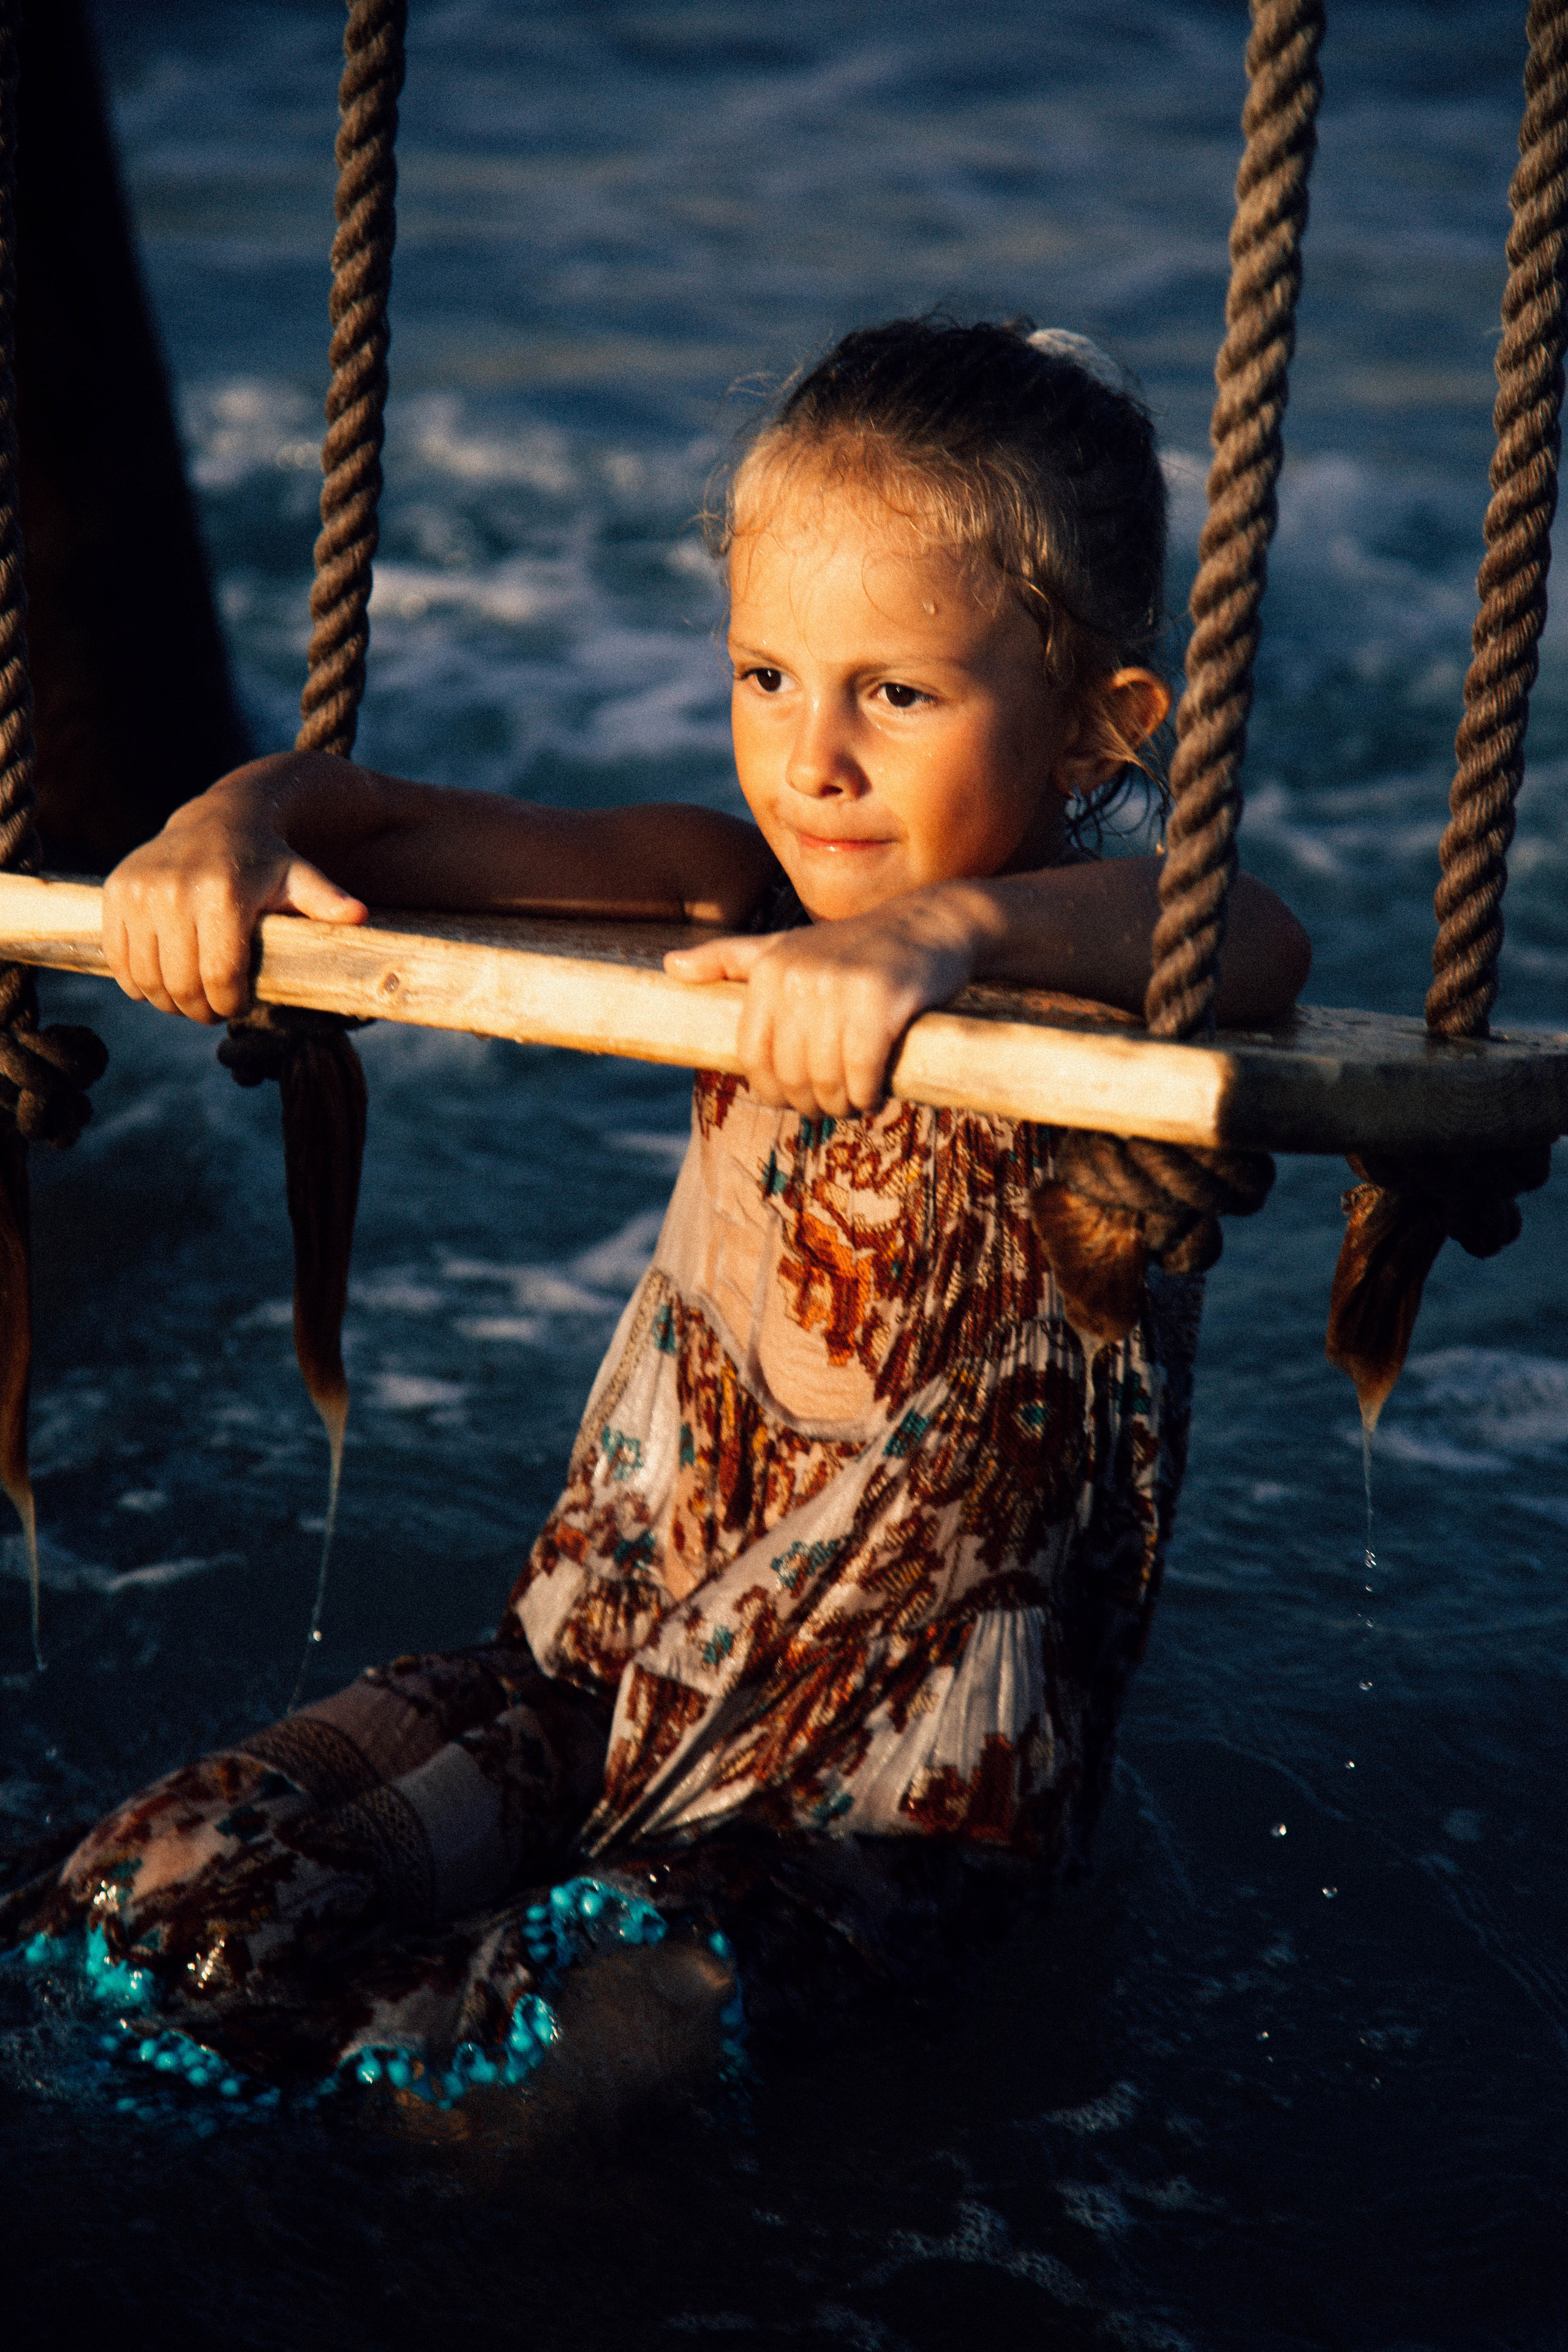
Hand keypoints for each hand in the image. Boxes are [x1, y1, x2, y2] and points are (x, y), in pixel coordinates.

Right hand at [101, 764, 368, 1023]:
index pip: (220, 978)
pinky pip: (119, 960)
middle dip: (200, 1009)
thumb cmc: (267, 862)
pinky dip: (138, 982)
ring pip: (147, 979)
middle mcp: (174, 890)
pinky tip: (164, 977)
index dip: (230, 1004)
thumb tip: (359, 915)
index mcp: (222, 894)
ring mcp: (139, 892)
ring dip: (169, 1002)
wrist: (218, 820)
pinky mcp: (115, 893)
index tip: (239, 1005)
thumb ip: (327, 901)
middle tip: (214, 1010)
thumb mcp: (301, 879)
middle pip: (182, 985)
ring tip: (191, 997)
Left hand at [664, 890, 976, 1115]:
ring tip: (855, 1101)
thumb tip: (669, 966)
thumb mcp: (786, 947)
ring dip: (841, 1104)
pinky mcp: (880, 1000)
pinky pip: (861, 1072)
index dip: (773, 1090)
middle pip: (789, 1074)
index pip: (752, 1057)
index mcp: (769, 968)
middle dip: (810, 1102)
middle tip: (834, 1104)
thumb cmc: (854, 948)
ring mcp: (839, 986)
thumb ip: (729, 959)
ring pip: (824, 1078)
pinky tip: (876, 1093)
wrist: (931, 925)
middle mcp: (798, 975)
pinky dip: (867, 1094)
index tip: (798, 1098)